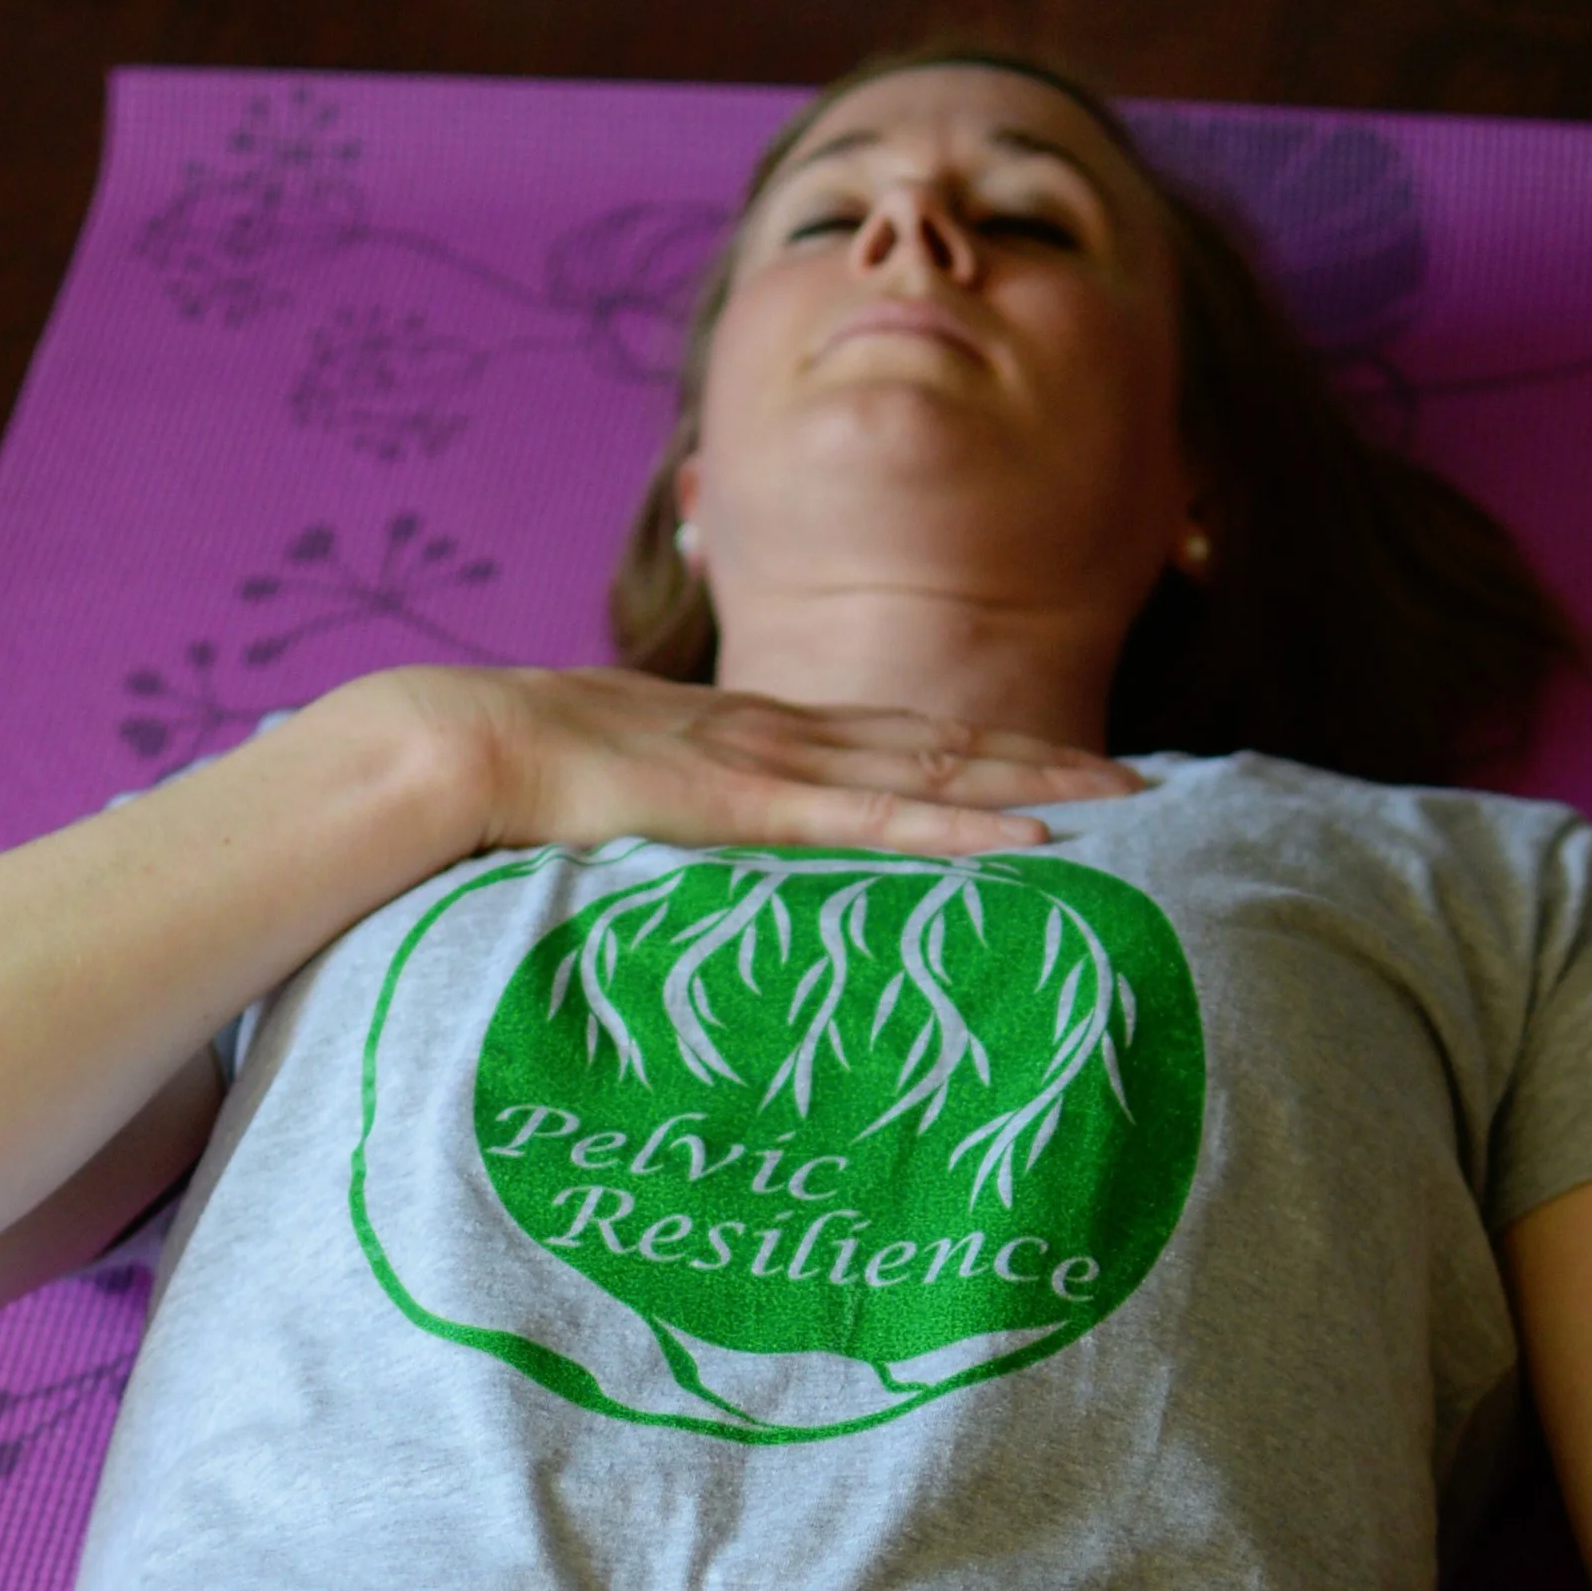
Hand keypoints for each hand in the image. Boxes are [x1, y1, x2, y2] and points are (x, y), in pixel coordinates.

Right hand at [384, 662, 1138, 866]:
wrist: (450, 745)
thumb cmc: (510, 783)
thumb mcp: (609, 800)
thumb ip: (658, 824)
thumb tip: (667, 857)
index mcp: (746, 733)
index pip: (889, 739)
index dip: (978, 753)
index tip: (1052, 770)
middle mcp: (778, 733)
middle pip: (940, 745)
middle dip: (1043, 761)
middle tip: (1141, 781)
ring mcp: (769, 764)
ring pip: (932, 774)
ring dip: (1031, 786)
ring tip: (1121, 800)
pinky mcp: (747, 805)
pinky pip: (876, 824)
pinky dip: (958, 832)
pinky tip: (1026, 844)